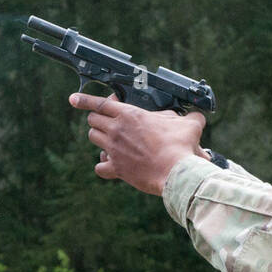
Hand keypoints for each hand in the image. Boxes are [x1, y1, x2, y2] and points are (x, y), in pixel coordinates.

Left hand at [69, 92, 207, 194]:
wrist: (176, 172)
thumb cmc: (181, 147)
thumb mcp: (189, 125)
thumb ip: (190, 117)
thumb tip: (197, 116)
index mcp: (130, 114)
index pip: (100, 102)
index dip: (84, 99)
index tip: (73, 98)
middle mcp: (117, 130)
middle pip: (93, 120)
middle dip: (98, 119)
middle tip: (109, 122)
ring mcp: (114, 150)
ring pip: (93, 138)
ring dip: (100, 138)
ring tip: (111, 141)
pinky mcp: (116, 168)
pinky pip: (99, 166)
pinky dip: (103, 165)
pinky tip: (111, 164)